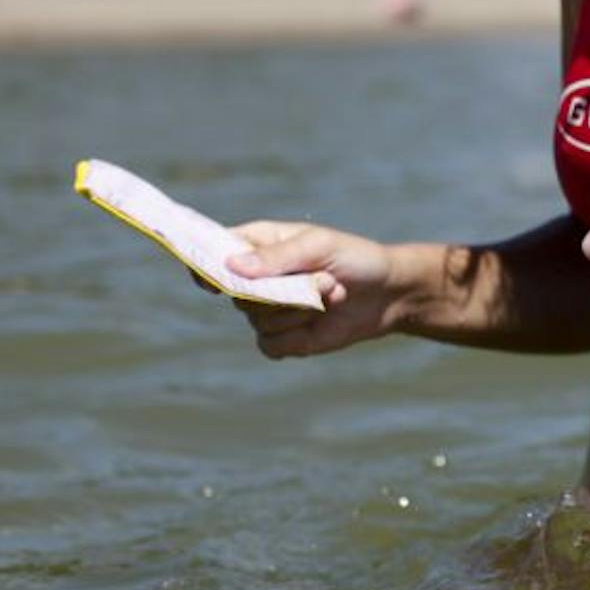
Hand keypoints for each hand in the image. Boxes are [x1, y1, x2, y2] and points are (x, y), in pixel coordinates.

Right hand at [222, 220, 400, 358]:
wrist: (386, 294)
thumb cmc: (354, 258)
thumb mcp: (320, 247)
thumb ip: (277, 257)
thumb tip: (232, 266)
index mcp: (258, 244)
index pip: (215, 251)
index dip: (203, 264)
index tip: (209, 279)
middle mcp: (256, 278)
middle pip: (238, 293)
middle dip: (282, 291)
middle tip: (324, 279)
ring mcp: (267, 309)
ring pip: (256, 320)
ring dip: (299, 311)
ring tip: (332, 294)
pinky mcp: (282, 338)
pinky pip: (270, 345)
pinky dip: (297, 337)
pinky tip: (321, 319)